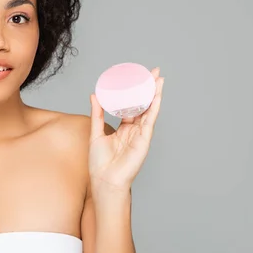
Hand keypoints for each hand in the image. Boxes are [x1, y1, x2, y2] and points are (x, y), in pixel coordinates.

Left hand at [88, 67, 163, 191]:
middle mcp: (134, 130)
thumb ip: (97, 114)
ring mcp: (140, 134)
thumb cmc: (100, 163)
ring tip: (158, 78)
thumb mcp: (96, 132)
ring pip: (149, 110)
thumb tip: (94, 95)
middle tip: (152, 72)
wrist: (104, 180)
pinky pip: (149, 120)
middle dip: (148, 89)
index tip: (137, 78)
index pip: (131, 106)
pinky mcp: (143, 140)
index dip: (135, 93)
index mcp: (123, 128)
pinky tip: (157, 96)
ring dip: (155, 94)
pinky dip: (154, 108)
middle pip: (143, 105)